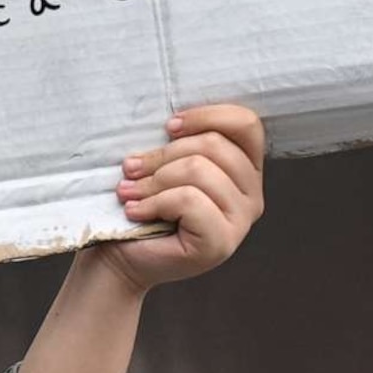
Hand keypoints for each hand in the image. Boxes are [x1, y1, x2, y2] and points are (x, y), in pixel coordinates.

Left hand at [99, 102, 266, 290]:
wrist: (120, 257)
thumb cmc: (142, 205)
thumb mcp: (165, 164)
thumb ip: (182, 142)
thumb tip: (172, 122)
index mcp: (246, 170)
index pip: (246, 124)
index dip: (206, 116)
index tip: (167, 127)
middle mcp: (252, 195)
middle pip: (215, 146)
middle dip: (163, 154)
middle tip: (131, 169)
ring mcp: (240, 222)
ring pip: (199, 170)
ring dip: (153, 180)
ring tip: (129, 192)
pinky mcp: (221, 243)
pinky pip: (189, 201)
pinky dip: (154, 202)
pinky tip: (136, 211)